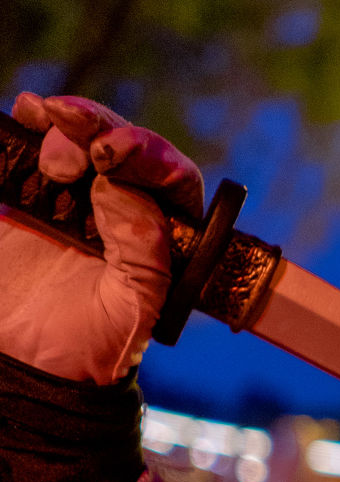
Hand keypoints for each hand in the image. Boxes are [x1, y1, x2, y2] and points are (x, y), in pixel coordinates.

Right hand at [0, 95, 202, 383]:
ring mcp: (74, 201)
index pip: (170, 175)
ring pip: (79, 141)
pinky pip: (30, 154)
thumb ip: (142, 247)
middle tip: (75, 140)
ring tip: (46, 131)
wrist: (31, 371)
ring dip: (67, 124)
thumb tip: (118, 184)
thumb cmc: (95, 348)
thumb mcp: (135, 306)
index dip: (147, 154)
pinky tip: (25, 110)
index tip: (110, 156)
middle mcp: (123, 207)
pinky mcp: (28, 201)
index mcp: (163, 232)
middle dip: (101, 129)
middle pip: (122, 146)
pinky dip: (29, 128)